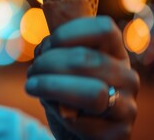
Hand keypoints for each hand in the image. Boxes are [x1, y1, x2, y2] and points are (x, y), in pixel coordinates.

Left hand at [25, 16, 139, 139]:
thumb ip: (57, 51)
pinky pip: (83, 120)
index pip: (104, 29)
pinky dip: (59, 112)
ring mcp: (127, 106)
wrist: (78, 131)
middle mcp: (127, 77)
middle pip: (86, 59)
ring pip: (91, 92)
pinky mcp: (118, 133)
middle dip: (48, 63)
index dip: (68, 33)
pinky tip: (53, 109)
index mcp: (115, 53)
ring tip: (32, 86)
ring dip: (50, 86)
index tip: (47, 45)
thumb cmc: (69, 92)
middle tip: (31, 71)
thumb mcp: (64, 66)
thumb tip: (44, 49)